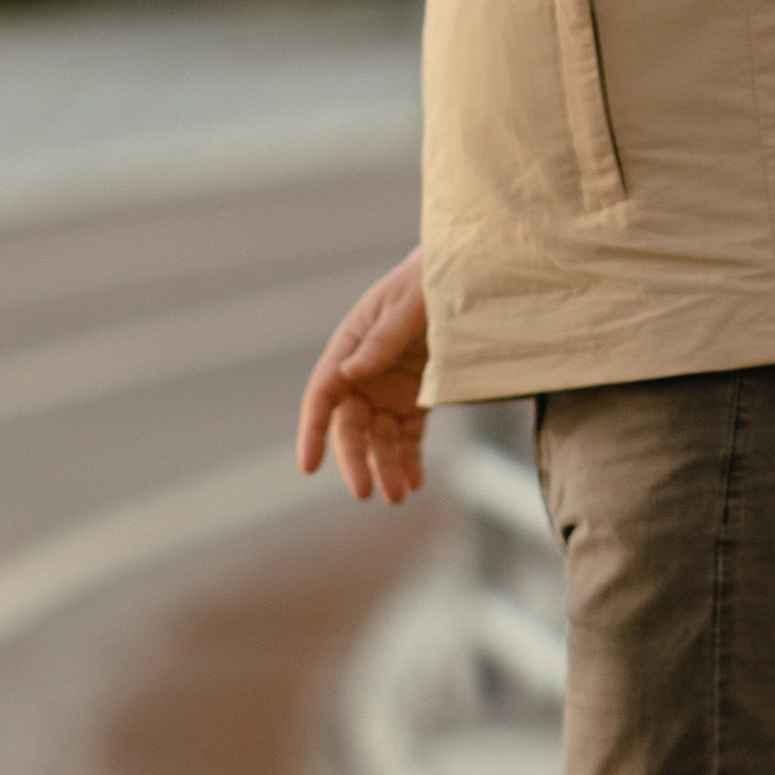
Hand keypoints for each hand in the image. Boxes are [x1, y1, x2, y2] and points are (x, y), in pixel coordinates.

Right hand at [296, 248, 429, 504]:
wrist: (467, 277)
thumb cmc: (430, 281)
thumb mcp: (408, 305)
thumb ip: (382, 340)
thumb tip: (350, 373)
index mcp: (349, 347)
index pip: (322, 396)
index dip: (312, 431)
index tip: (308, 465)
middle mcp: (362, 375)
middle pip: (350, 426)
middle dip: (355, 459)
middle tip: (365, 491)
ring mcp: (388, 390)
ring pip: (379, 439)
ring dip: (385, 467)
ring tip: (396, 497)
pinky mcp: (416, 402)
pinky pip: (408, 438)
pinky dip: (410, 461)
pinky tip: (413, 484)